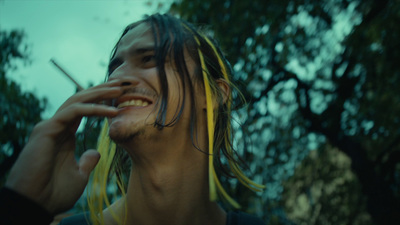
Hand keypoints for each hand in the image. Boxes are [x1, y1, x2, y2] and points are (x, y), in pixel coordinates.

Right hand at [5, 80, 121, 213]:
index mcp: (64, 135)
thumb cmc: (53, 193)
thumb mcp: (78, 175)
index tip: (120, 98)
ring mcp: (50, 126)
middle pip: (81, 100)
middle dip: (101, 91)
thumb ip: (87, 161)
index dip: (101, 101)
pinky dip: (93, 109)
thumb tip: (96, 152)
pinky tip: (111, 111)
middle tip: (121, 85)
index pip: (84, 110)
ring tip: (118, 90)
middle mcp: (56, 127)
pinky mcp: (46, 129)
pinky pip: (73, 112)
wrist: (36, 205)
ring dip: (98, 94)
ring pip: (76, 100)